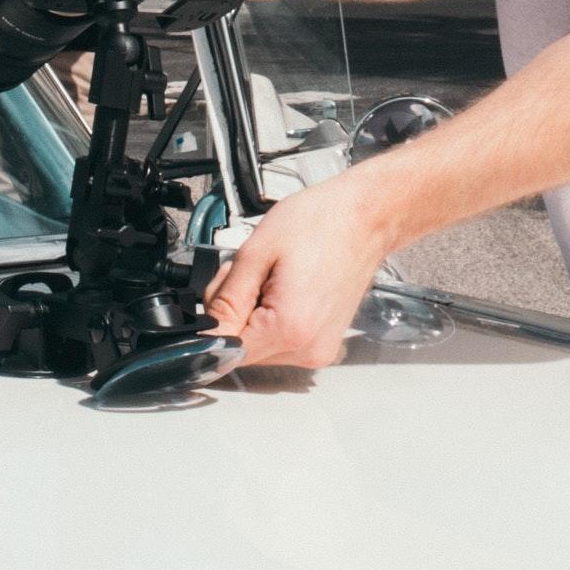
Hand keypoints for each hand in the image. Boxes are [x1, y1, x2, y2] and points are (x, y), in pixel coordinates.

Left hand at [203, 171, 397, 370]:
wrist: (365, 218)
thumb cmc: (321, 223)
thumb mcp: (256, 252)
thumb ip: (224, 298)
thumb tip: (204, 330)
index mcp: (290, 329)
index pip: (224, 349)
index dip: (213, 321)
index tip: (223, 293)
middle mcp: (308, 349)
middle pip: (242, 350)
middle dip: (234, 316)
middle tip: (253, 278)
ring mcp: (319, 351)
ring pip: (259, 347)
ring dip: (253, 318)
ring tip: (274, 281)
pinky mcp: (324, 345)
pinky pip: (280, 343)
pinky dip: (273, 320)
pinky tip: (286, 291)